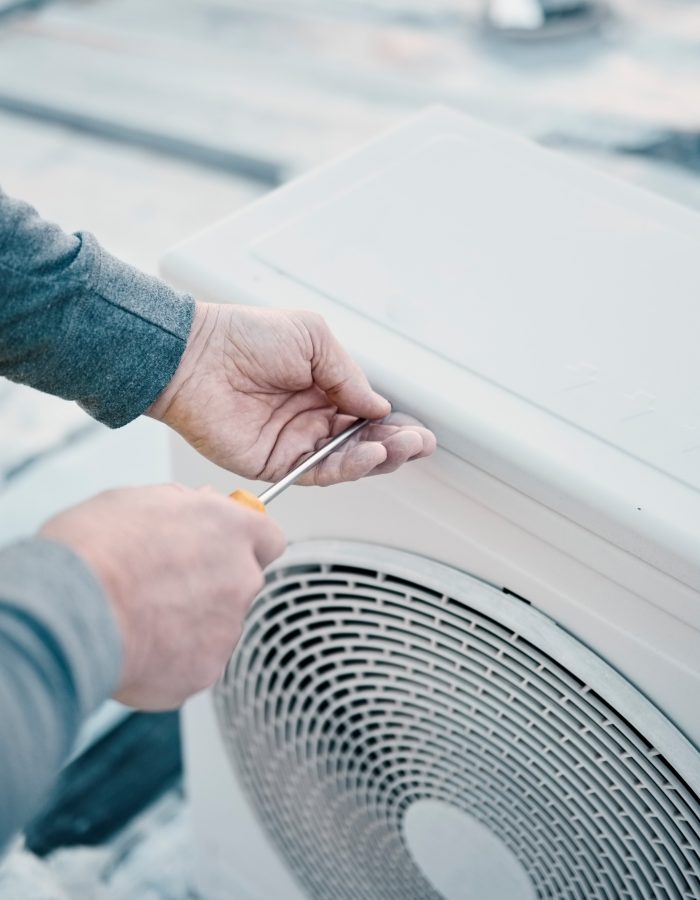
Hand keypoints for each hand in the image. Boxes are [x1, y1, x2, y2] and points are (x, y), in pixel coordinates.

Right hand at [41, 485, 285, 708]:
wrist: (72, 612)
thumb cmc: (95, 551)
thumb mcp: (138, 499)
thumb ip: (181, 504)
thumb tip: (193, 504)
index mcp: (230, 530)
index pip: (268, 538)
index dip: (244, 543)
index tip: (224, 547)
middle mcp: (241, 579)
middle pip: (242, 583)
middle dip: (211, 585)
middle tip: (163, 584)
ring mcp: (227, 629)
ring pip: (217, 625)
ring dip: (189, 622)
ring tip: (139, 614)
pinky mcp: (205, 672)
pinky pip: (194, 662)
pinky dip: (171, 658)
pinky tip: (137, 643)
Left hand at [148, 303, 435, 484]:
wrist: (194, 356)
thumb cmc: (245, 337)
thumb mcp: (311, 338)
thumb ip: (348, 374)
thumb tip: (378, 405)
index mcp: (322, 386)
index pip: (367, 413)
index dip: (394, 423)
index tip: (418, 428)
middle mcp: (311, 417)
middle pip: (363, 441)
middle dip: (396, 443)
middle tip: (419, 443)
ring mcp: (295, 442)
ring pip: (347, 460)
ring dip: (378, 456)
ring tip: (401, 448)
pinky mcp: (276, 463)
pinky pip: (319, 472)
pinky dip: (348, 466)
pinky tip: (369, 454)